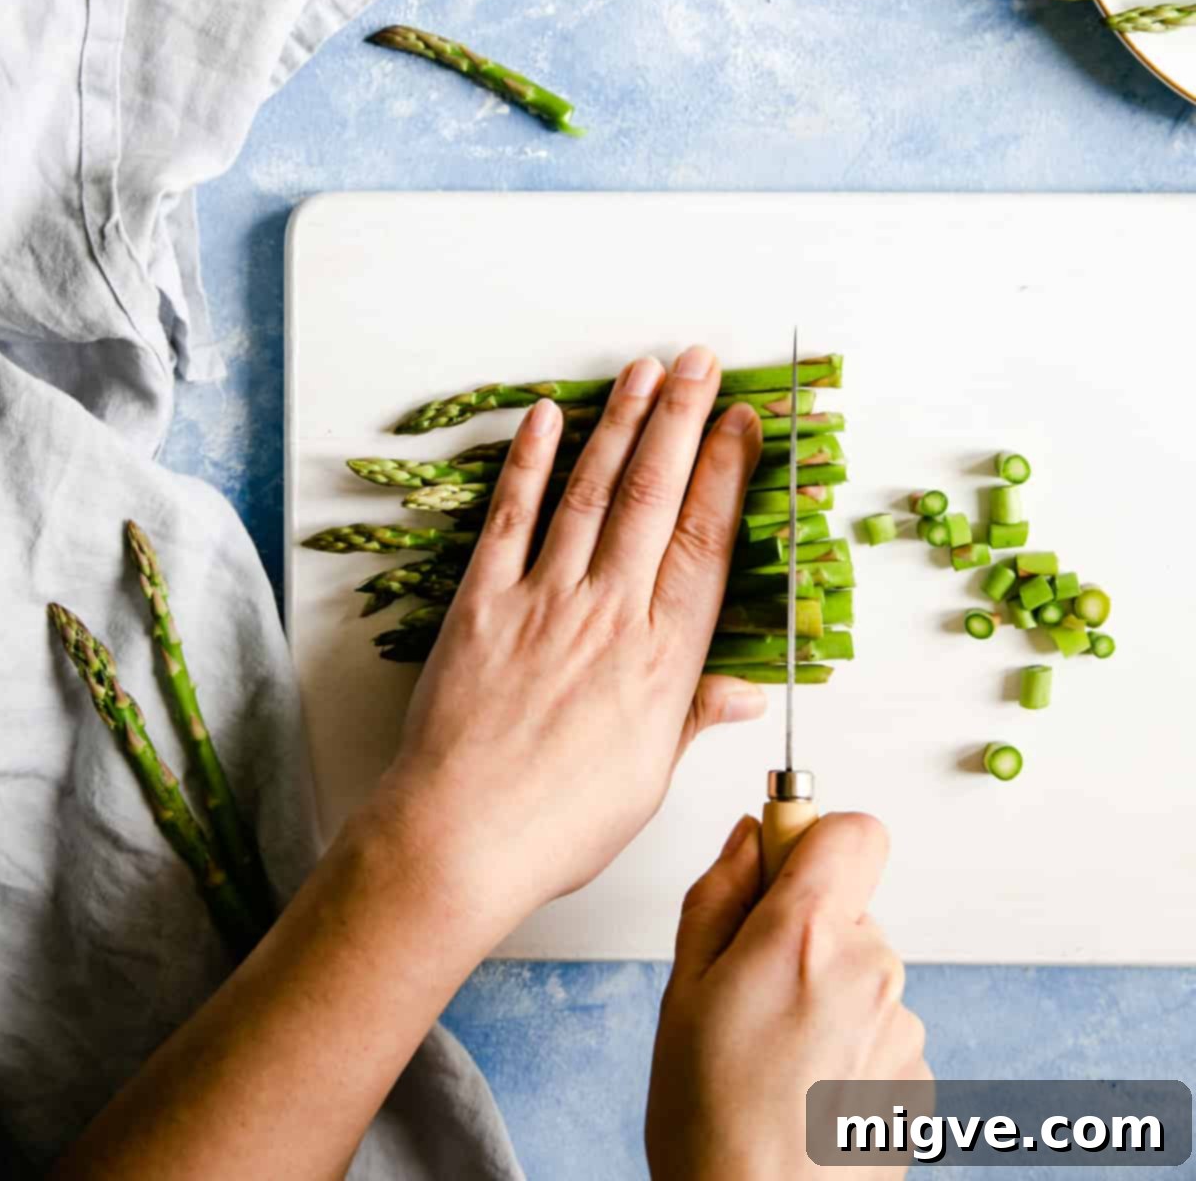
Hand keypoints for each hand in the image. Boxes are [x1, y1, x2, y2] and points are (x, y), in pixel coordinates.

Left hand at [368, 347, 767, 936]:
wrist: (458, 839)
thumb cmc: (558, 824)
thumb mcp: (650, 778)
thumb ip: (693, 716)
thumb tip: (745, 691)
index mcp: (662, 659)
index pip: (706, 541)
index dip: (728, 471)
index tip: (743, 422)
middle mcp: (609, 613)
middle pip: (656, 496)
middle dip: (683, 419)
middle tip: (701, 363)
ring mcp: (543, 599)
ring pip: (592, 490)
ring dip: (622, 423)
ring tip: (644, 371)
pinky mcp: (482, 601)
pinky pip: (511, 517)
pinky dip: (530, 462)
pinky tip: (548, 417)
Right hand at [646, 814, 928, 1180]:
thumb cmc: (707, 1120)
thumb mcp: (682, 987)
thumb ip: (721, 892)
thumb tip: (750, 835)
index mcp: (810, 935)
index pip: (854, 830)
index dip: (814, 838)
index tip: (778, 867)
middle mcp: (873, 971)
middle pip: (849, 909)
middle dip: (805, 932)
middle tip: (751, 993)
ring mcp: (905, 1028)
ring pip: (863, 972)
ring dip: (827, 995)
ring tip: (776, 1058)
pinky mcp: (920, 1079)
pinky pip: (881, 1028)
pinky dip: (849, 1046)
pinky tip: (806, 1091)